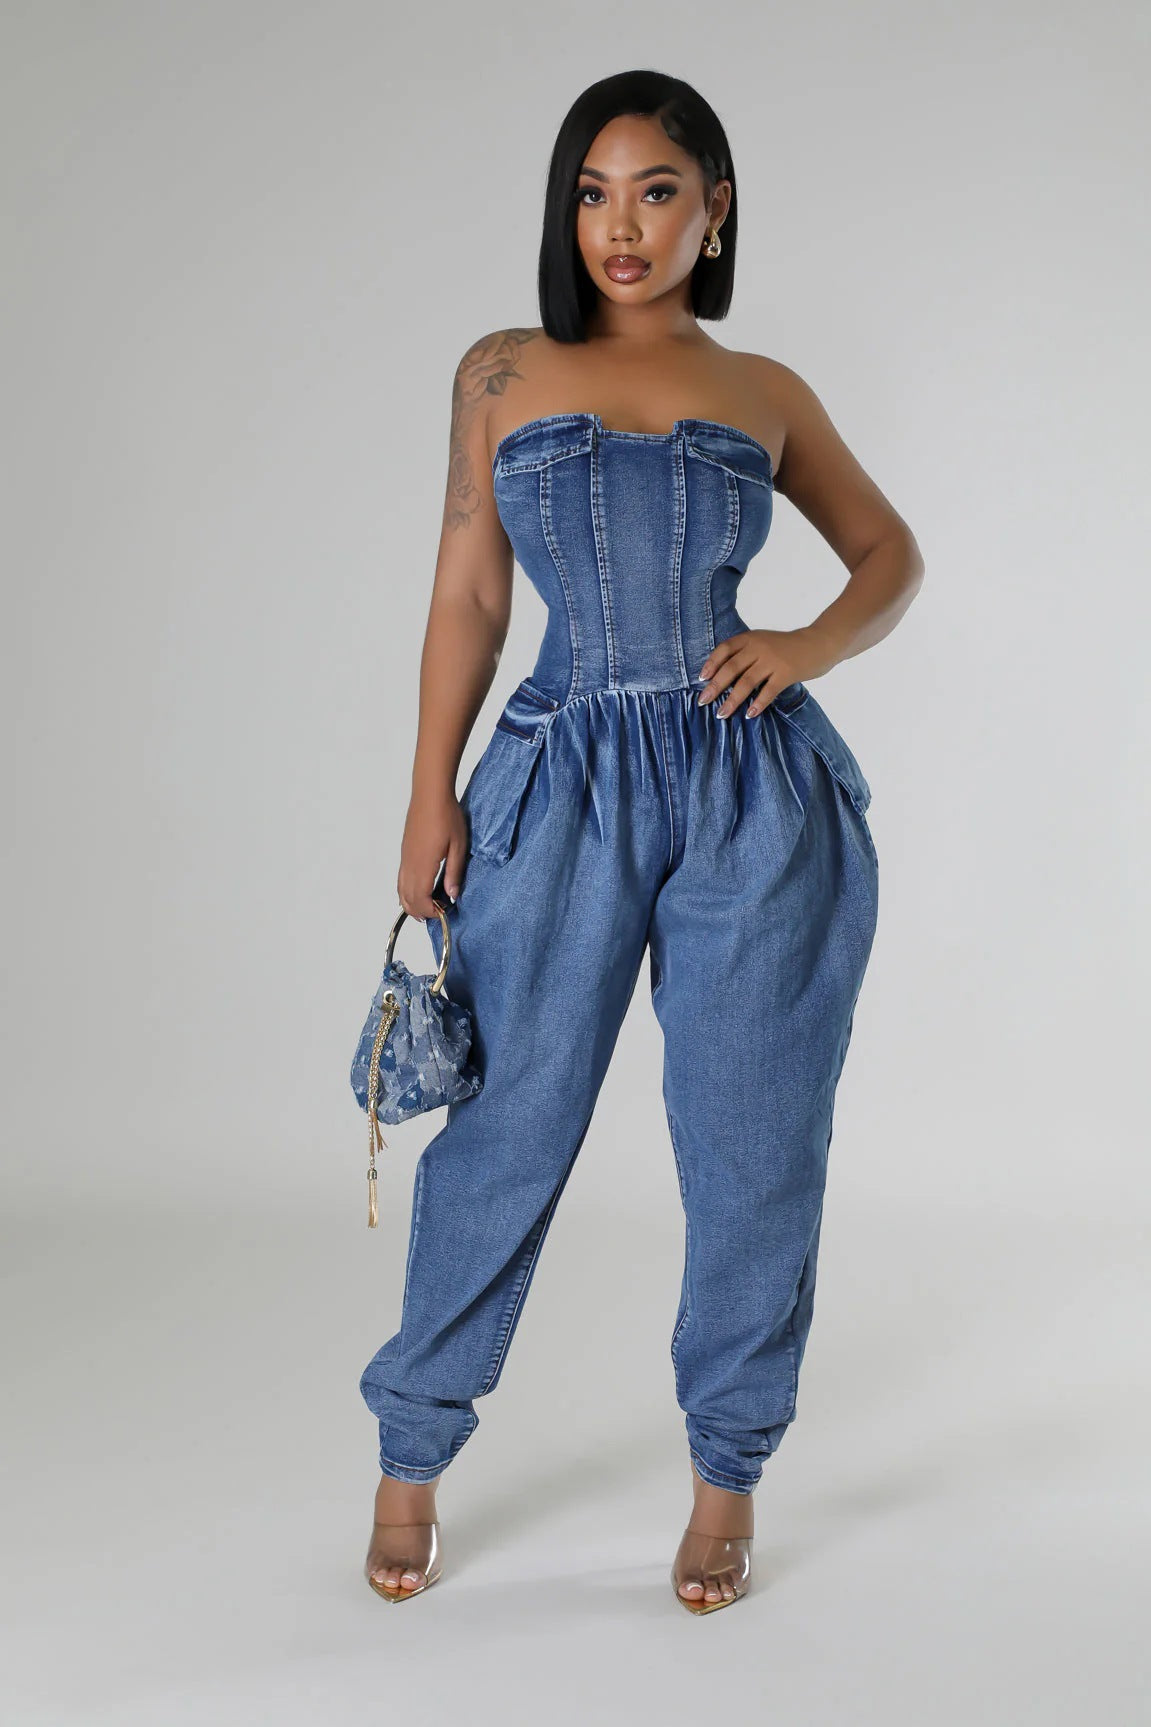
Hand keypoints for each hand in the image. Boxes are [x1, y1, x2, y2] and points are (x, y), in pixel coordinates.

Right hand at [397, 787, 467, 918]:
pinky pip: (400, 879)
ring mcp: (405, 858)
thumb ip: (454, 872)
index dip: (431, 911)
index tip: (445, 912)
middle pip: (408, 899)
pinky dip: (406, 892)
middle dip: (421, 911)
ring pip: (401, 890)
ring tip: (427, 909)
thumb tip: (452, 895)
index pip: (421, 899)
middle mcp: (409, 864)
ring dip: (412, 904)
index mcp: (423, 865)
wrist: (430, 794)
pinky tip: (416, 892)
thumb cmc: (447, 816)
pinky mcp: (405, 852)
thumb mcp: (458, 846)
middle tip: (438, 914)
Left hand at [696, 627, 836, 717]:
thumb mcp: (764, 642)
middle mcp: (759, 647)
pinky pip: (768, 691)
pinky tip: (750, 714)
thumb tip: (723, 677)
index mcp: (751, 638)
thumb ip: (746, 654)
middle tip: (703, 701)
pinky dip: (758, 704)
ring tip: (721, 714)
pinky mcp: (786, 673)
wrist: (818, 643)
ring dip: (732, 700)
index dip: (711, 663)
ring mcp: (773, 660)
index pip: (725, 649)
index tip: (701, 678)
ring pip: (746, 682)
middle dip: (715, 686)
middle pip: (731, 668)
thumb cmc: (787, 647)